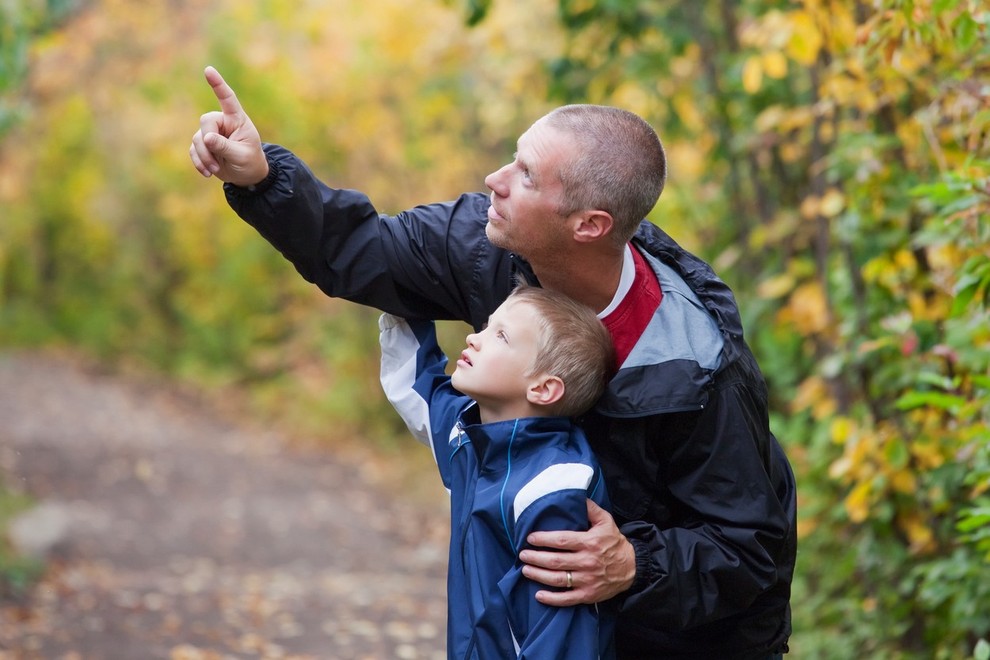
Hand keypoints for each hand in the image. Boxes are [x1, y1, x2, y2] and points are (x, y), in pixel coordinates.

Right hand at [189, 66, 268, 186]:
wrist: (246, 175)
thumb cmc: (250, 161)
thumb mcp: (242, 155)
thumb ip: (225, 146)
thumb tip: (205, 138)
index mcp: (237, 119)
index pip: (227, 98)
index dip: (218, 84)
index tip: (208, 70)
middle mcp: (222, 122)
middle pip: (205, 122)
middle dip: (208, 143)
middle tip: (217, 162)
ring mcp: (211, 132)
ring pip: (197, 139)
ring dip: (204, 157)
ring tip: (215, 169)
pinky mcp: (202, 144)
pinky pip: (193, 150)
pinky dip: (199, 162)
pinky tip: (208, 173)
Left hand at [519, 499, 635, 605]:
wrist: (632, 567)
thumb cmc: (615, 542)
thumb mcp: (606, 521)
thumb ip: (590, 509)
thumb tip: (577, 496)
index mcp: (589, 543)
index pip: (561, 541)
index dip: (543, 540)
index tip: (530, 538)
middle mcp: (587, 562)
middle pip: (555, 561)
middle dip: (535, 558)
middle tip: (522, 555)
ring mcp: (587, 580)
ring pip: (558, 579)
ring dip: (538, 575)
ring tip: (525, 570)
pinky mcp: (588, 595)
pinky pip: (567, 599)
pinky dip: (552, 599)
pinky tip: (538, 595)